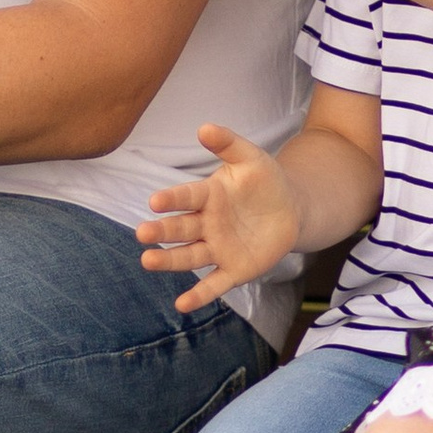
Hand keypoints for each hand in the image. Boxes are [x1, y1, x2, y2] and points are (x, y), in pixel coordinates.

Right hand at [137, 121, 301, 315]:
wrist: (290, 209)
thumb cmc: (264, 180)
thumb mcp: (251, 158)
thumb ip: (228, 143)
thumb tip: (204, 127)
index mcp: (207, 196)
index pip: (186, 197)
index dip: (172, 199)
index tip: (154, 202)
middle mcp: (206, 224)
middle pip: (181, 228)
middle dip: (162, 231)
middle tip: (142, 233)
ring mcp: (217, 248)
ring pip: (189, 256)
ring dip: (169, 260)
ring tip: (148, 261)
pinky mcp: (233, 270)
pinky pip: (214, 284)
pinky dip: (199, 295)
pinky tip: (182, 305)